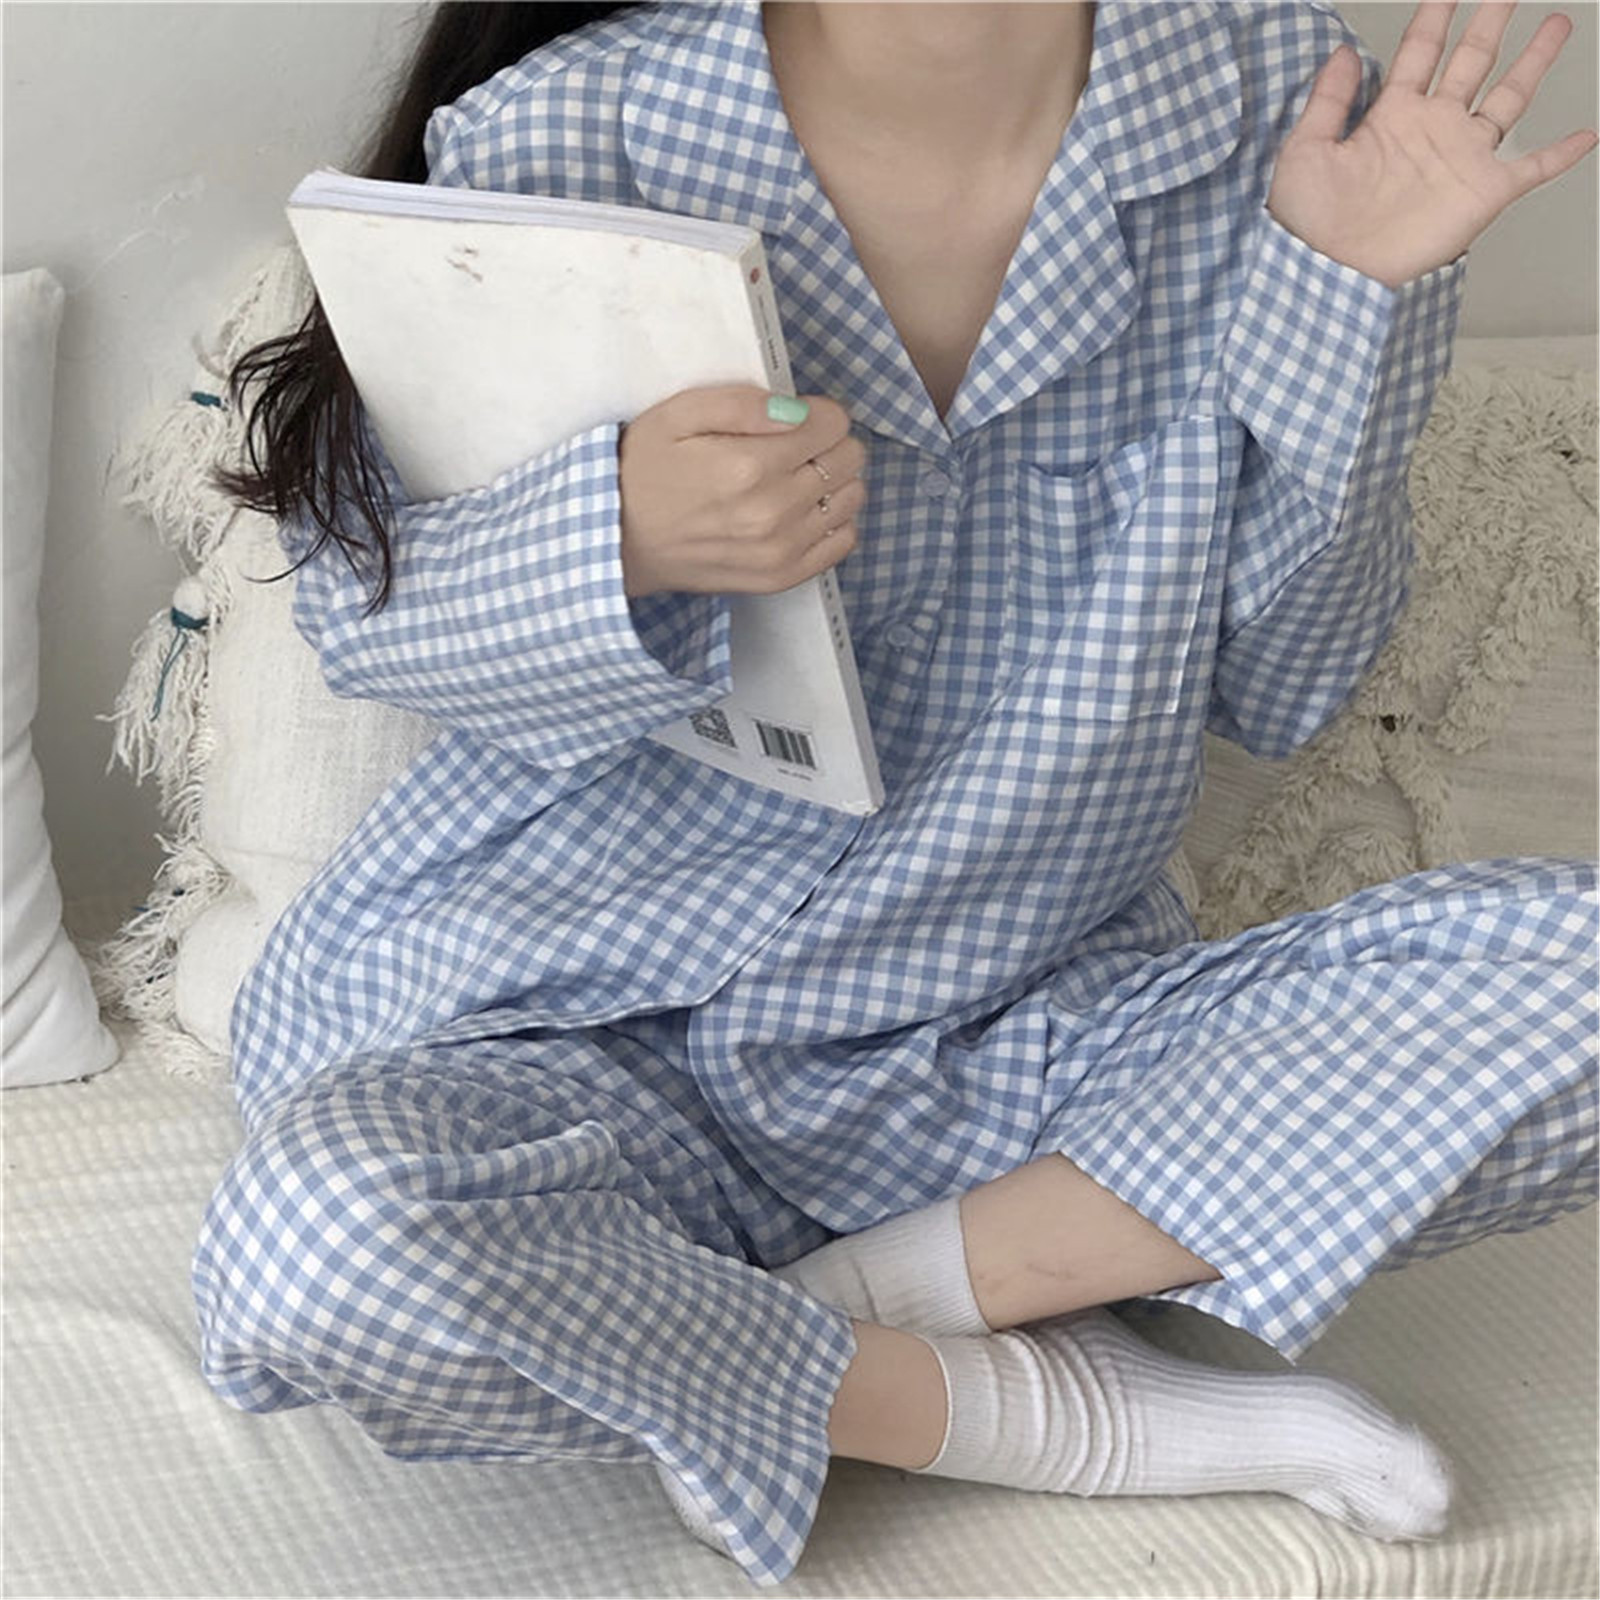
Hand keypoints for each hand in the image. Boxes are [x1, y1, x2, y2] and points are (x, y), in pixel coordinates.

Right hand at [617, 386, 865, 596]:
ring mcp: (781, 549)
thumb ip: (741, 404)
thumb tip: (796, 409)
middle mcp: (773, 510)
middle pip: (848, 458)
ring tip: (796, 477)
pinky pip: (842, 541)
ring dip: (834, 480)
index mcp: (750, 464)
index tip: (793, 418)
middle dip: (828, 443)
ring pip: (852, 497)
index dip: (817, 412)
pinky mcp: (781, 576)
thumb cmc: (644, 471)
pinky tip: (803, 510)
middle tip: (793, 446)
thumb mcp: (677, 415)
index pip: (832, 423)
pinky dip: (834, 520)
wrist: (617, 541)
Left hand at [1266, 1, 1597, 287]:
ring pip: (1509, 97)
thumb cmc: (1310, 224)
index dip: (1435, 16)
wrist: (1333, 274)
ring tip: (1556, 23)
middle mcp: (1432, 130)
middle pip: (1471, 60)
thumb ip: (1327, 100)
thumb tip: (1344, 51)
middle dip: (1490, 22)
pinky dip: (1562, 153)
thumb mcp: (1305, 152)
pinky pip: (1534, 168)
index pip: (1419, 52)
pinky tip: (1586, 135)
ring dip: (1534, 61)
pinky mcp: (1484, 192)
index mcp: (1391, 116)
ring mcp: (1461, 158)